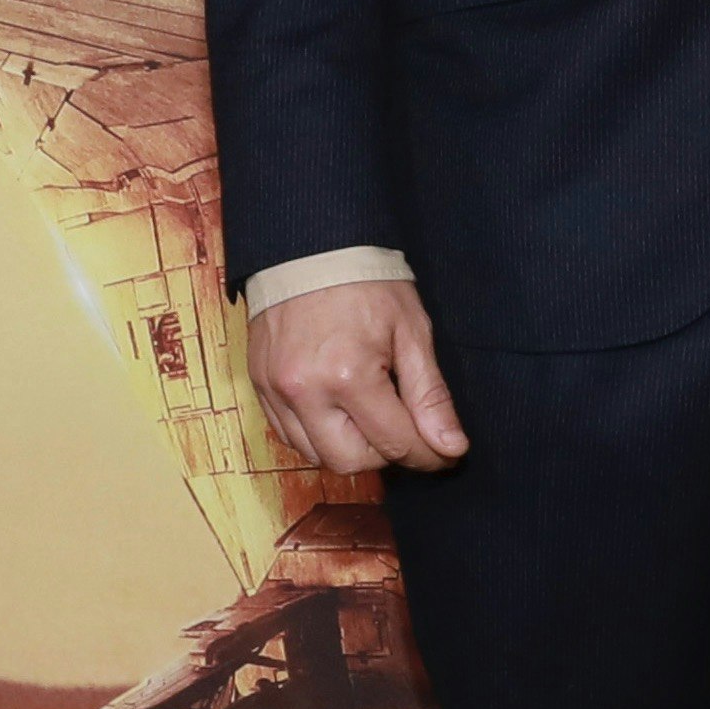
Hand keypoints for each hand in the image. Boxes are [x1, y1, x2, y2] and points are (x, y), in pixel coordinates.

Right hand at [251, 278, 468, 472]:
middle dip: (384, 453)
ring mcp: (276, 390)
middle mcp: (305, 390)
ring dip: (349, 447)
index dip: (427, 455)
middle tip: (402, 426)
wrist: (310, 246)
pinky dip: (317, 434)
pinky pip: (288, 435)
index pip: (394, 444)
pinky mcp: (259, 384)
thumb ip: (430, 395)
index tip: (445, 454)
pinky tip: (337, 409)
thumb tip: (450, 448)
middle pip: (351, 462)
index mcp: (348, 375)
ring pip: (315, 455)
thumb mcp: (411, 331)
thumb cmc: (366, 282)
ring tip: (369, 413)